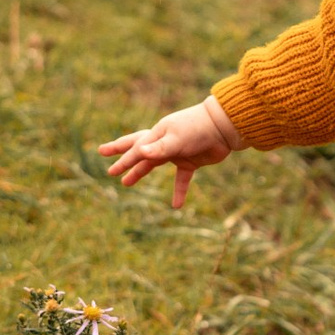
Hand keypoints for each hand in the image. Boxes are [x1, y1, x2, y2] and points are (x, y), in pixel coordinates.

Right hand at [99, 99, 235, 210]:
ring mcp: (177, 152)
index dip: (123, 159)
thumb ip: (160, 148)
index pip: (137, 149)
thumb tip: (140, 152)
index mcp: (158, 134)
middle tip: (109, 169)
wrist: (225, 127)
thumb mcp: (178, 139)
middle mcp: (164, 143)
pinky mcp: (191, 161)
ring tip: (126, 184)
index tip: (111, 170)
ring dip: (141, 173)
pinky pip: (181, 179)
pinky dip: (179, 191)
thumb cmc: (198, 128)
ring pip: (154, 164)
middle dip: (124, 159)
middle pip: (139, 151)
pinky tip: (176, 206)